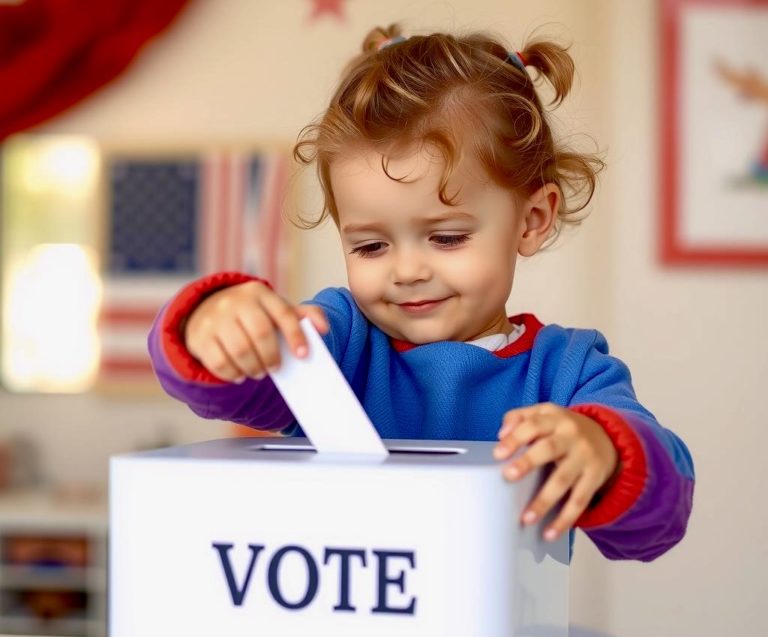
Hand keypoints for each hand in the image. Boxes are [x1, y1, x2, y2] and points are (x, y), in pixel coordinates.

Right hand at [184, 280, 328, 382]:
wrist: (207, 308)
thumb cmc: (253, 314)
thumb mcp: (276, 308)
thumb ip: (304, 315)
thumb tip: (323, 328)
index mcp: (260, 293)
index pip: (283, 314)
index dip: (295, 336)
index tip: (303, 356)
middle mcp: (235, 301)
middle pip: (260, 334)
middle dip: (272, 357)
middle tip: (276, 368)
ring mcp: (214, 318)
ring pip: (240, 351)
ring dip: (254, 368)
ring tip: (258, 372)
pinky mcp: (199, 336)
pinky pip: (219, 362)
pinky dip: (233, 374)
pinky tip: (240, 374)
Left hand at [493, 403, 618, 541]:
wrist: (607, 438)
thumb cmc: (562, 428)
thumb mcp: (544, 414)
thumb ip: (519, 418)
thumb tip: (502, 434)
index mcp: (555, 418)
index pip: (534, 425)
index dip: (515, 438)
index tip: (497, 454)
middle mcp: (571, 436)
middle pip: (549, 449)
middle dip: (528, 462)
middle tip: (508, 475)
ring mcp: (584, 458)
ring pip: (564, 480)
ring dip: (544, 500)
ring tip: (526, 518)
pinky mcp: (594, 479)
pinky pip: (579, 502)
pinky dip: (564, 520)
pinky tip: (549, 533)